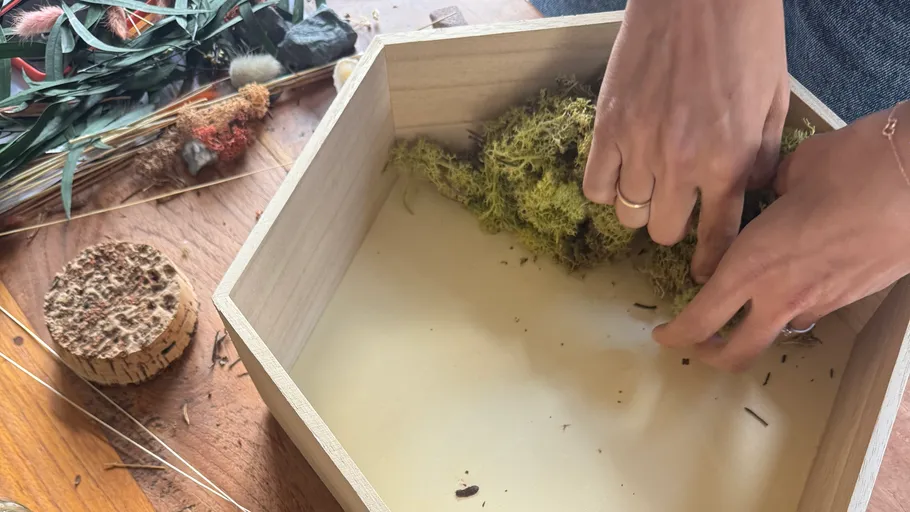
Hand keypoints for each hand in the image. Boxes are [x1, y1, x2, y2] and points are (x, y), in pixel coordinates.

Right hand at [583, 0, 788, 281]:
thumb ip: (763, 156)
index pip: (716, 237)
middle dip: (673, 225)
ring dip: (640, 207)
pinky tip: (620, 171)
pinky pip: (595, 187)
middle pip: (663, 233)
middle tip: (677, 204)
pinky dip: (607, 188)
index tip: (704, 269)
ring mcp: (638, 146)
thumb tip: (750, 193)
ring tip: (648, 184)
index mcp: (729, 159)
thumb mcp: (774, 99)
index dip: (710, 261)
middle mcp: (681, 163)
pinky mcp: (606, 126)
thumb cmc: (745, 38)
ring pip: (627, 215)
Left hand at [653, 106, 909, 371]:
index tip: (663, 333)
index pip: (700, 319)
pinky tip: (789, 284)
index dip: (676, 334)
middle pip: (734, 352)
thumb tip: (768, 192)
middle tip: (693, 343)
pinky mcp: (850, 298)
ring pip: (773, 334)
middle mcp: (780, 294)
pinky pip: (806, 314)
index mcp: (751, 264)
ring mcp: (820, 302)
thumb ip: (767, 190)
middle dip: (707, 354)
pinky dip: (786, 309)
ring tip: (740, 312)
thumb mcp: (792, 171)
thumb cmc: (854, 165)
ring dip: (750, 331)